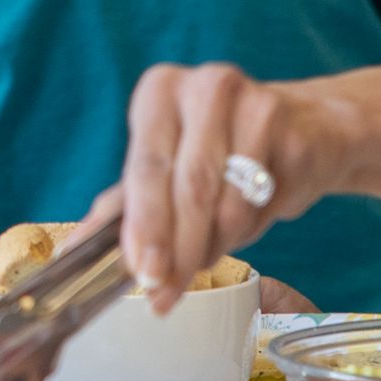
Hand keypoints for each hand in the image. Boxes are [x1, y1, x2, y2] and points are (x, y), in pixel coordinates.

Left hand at [101, 61, 343, 308]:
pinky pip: (266, 209)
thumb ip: (122, 205)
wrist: (305, 128)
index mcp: (161, 90)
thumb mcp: (164, 163)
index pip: (147, 167)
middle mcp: (209, 88)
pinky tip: (241, 227)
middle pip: (190, 188)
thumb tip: (75, 250)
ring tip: (202, 256)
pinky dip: (248, 233)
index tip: (141, 272)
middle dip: (176, 250)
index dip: (144, 225)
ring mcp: (260, 108)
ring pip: (230, 206)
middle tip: (165, 292)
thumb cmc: (216, 149)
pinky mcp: (298, 139)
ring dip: (212, 248)